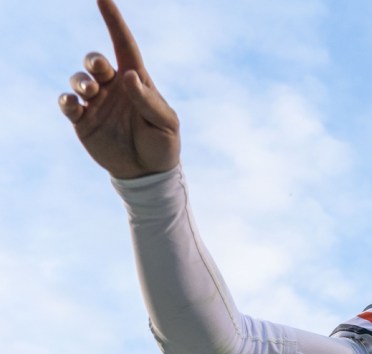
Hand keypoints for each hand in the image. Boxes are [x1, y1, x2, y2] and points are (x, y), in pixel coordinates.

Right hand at [59, 0, 179, 178]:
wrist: (149, 173)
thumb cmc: (163, 144)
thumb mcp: (165, 123)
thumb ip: (148, 101)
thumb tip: (128, 76)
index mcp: (137, 81)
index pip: (124, 45)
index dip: (114, 21)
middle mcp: (113, 87)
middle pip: (95, 61)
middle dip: (93, 60)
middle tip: (100, 70)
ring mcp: (96, 103)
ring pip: (79, 80)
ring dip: (81, 82)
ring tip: (89, 93)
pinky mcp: (83, 121)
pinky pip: (67, 104)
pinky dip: (66, 101)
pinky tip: (73, 105)